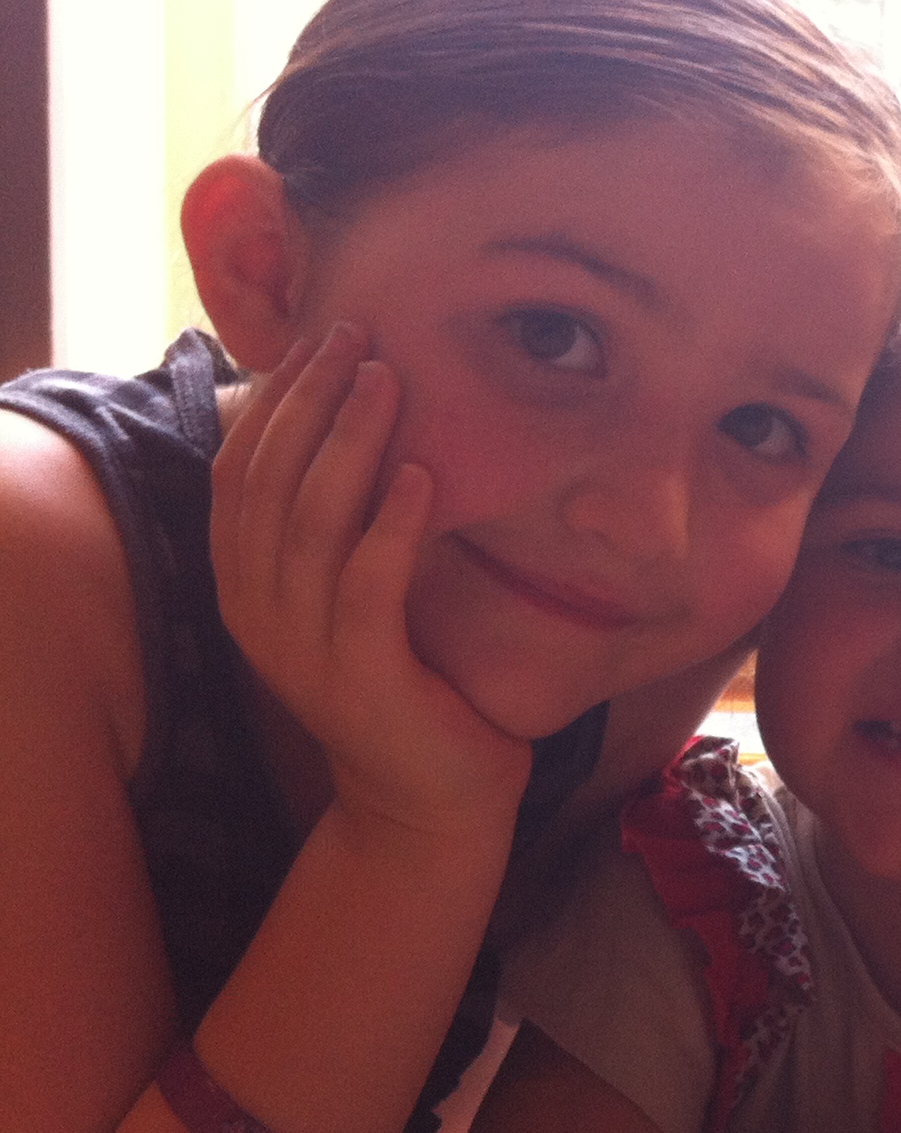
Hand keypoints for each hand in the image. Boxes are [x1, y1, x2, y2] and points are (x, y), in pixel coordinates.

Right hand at [211, 324, 531, 836]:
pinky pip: (367, 585)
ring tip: (388, 382)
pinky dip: (390, 525)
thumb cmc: (404, 676)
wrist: (430, 794)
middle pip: (268, 484)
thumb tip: (359, 420)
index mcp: (245, 584)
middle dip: (310, 402)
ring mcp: (302, 648)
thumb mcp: (353, 590)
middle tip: (357, 338)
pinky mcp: (361, 676)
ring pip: (312, 523)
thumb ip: (338, 522)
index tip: (317, 340)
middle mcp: (257, 612)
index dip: (273, 401)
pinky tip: (419, 475)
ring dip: (350, 443)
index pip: (239, 472)